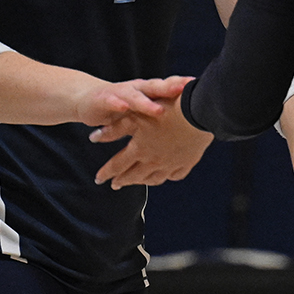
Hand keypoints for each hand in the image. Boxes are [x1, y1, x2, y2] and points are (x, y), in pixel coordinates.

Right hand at [75, 75, 185, 127]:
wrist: (89, 99)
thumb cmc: (125, 108)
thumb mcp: (146, 112)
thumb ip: (165, 116)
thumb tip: (192, 126)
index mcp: (151, 91)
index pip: (170, 86)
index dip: (184, 86)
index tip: (199, 87)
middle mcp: (138, 88)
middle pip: (156, 87)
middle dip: (170, 88)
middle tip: (184, 90)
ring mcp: (121, 92)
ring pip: (136, 96)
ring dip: (146, 103)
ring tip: (159, 110)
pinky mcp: (104, 99)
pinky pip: (112, 101)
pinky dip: (117, 104)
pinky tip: (123, 107)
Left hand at [91, 77, 211, 188]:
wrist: (199, 112)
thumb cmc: (167, 110)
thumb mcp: (136, 116)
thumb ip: (114, 129)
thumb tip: (94, 138)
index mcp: (140, 149)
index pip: (118, 165)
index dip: (106, 172)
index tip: (99, 179)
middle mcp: (154, 161)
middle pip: (134, 175)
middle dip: (122, 180)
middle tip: (115, 184)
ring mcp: (172, 163)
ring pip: (154, 178)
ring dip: (143, 181)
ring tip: (137, 181)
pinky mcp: (188, 161)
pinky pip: (175, 175)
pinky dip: (167, 177)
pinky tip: (165, 175)